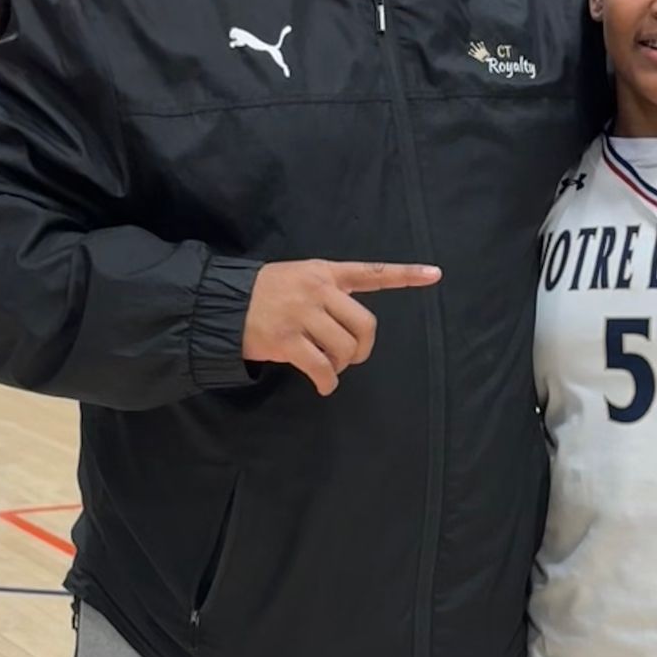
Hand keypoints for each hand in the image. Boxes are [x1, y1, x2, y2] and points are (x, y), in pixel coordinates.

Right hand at [243, 258, 440, 396]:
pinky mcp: (287, 340)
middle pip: (365, 324)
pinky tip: (323, 384)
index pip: (371, 272)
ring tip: (329, 367)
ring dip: (342, 365)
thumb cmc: (263, 294)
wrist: (221, 303)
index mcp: (324, 272)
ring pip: (345, 348)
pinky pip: (322, 367)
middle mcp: (318, 290)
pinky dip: (327, 381)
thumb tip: (350, 325)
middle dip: (364, 347)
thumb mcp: (298, 277)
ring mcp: (302, 315)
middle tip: (351, 357)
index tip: (435, 274)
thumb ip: (327, 292)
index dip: (405, 274)